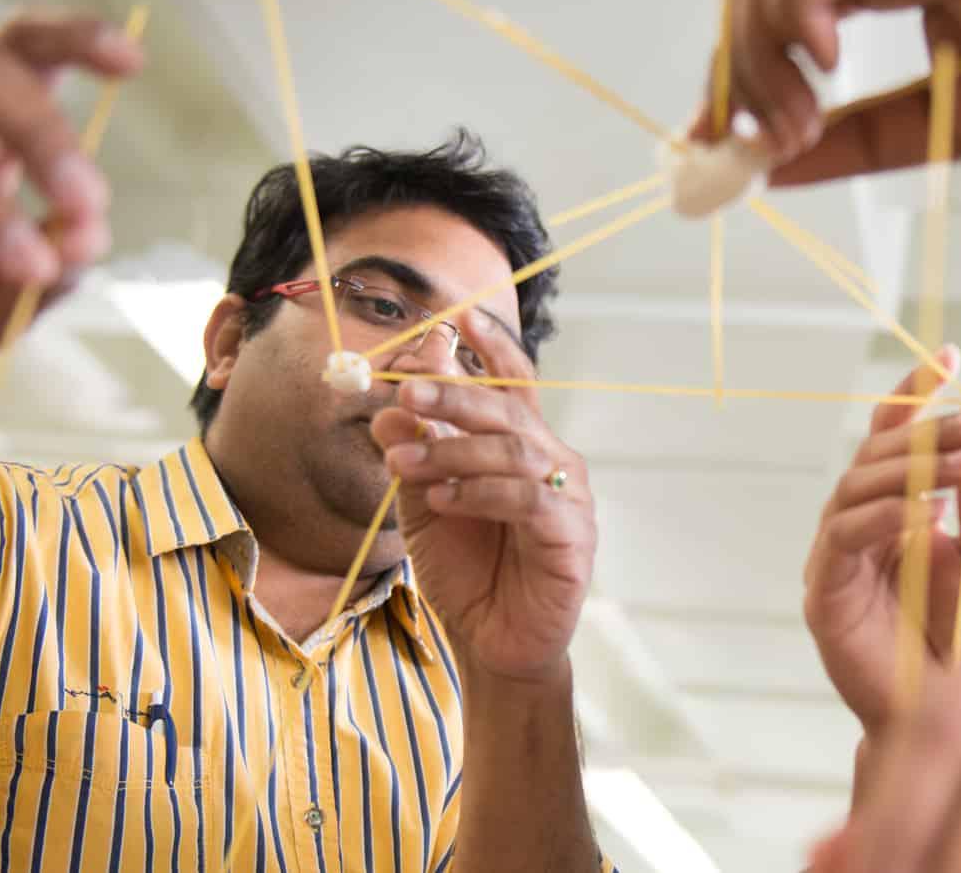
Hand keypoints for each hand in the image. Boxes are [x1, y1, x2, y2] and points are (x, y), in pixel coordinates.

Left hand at [373, 311, 595, 684]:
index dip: (492, 348)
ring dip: (451, 451)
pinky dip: (479, 493)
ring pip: (513, 451)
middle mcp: (552, 461)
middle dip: (455, 394)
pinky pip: (526, 499)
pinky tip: (441, 499)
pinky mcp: (570, 536)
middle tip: (405, 393)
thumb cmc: (468, 572)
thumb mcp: (425, 507)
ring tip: (401, 463)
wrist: (493, 644)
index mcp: (521, 445)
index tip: (457, 316)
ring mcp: (567, 497)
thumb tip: (389, 409)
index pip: (513, 382)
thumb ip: (414, 458)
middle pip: (508, 409)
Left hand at [699, 0, 960, 184]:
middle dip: (733, 60)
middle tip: (758, 140)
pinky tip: (822, 64)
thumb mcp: (938, 127)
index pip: (775, 0)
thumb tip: (769, 170)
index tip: (714, 137)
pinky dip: (800, 2)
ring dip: (760, 44)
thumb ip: (854, 140)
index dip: (729, 65)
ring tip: (796, 121)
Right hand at [804, 346, 960, 735]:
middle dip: (929, 432)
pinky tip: (927, 515)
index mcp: (895, 511)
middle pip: (876, 456)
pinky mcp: (824, 597)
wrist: (960, 718)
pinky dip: (884, 519)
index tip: (951, 358)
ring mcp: (837, 560)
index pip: (897, 439)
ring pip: (855, 488)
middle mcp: (859, 528)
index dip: (915, 396)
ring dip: (914, 470)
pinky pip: (844, 540)